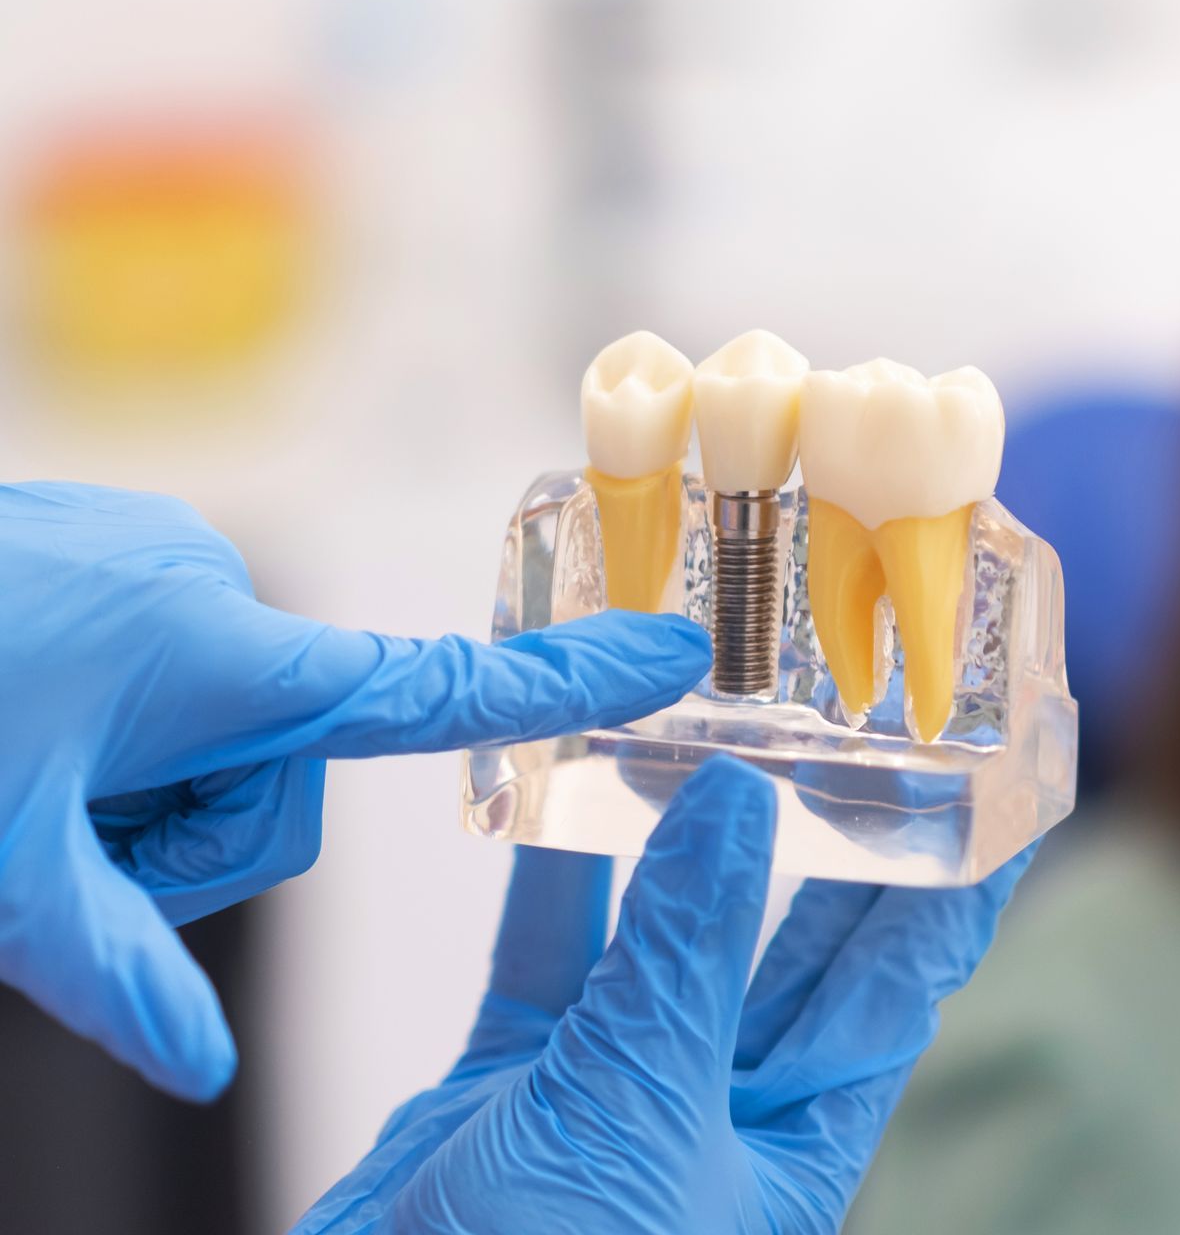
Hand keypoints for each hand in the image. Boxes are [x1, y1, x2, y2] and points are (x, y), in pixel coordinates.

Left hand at [0, 482, 710, 1099]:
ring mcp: (153, 564)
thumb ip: (115, 974)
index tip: (669, 654)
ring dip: (136, 786)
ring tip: (28, 779)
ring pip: (213, 726)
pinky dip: (104, 728)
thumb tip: (192, 1069)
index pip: (436, 687)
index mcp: (228, 655)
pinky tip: (23, 726)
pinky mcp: (102, 554)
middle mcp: (212, 593)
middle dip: (194, 831)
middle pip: (283, 768)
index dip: (567, 683)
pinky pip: (157, 668)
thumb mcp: (3, 875)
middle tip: (68, 844)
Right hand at [300, 758, 1034, 1233]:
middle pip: (798, 955)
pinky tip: (561, 791)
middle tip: (868, 733)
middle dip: (833, 845)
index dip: (955, 897)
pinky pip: (547, 962)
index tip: (1002, 803)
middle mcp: (718, 1118)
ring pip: (669, 944)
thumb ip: (683, 954)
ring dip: (682, 846)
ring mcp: (614, 1098)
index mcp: (795, 1151)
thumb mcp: (638, 1109)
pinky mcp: (511, 1090)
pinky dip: (551, 882)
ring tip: (716, 732)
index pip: (901, 992)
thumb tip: (737, 800)